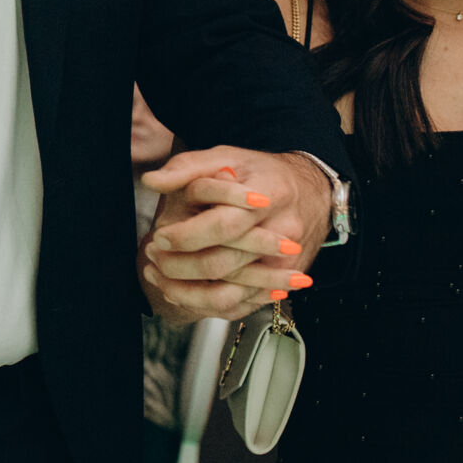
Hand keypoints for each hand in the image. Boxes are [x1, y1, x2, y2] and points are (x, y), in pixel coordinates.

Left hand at [139, 147, 330, 320]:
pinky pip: (238, 307)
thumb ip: (187, 168)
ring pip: (229, 295)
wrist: (311, 192)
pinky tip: (177, 290)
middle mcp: (281, 235)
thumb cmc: (262, 174)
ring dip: (185, 291)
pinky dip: (203, 304)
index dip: (187, 235)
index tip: (159, 235)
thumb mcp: (226, 156)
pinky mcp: (278, 285)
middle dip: (179, 265)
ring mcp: (283, 265)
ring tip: (157, 275)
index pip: (225, 225)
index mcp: (269, 196)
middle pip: (224, 263)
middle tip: (153, 254)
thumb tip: (151, 180)